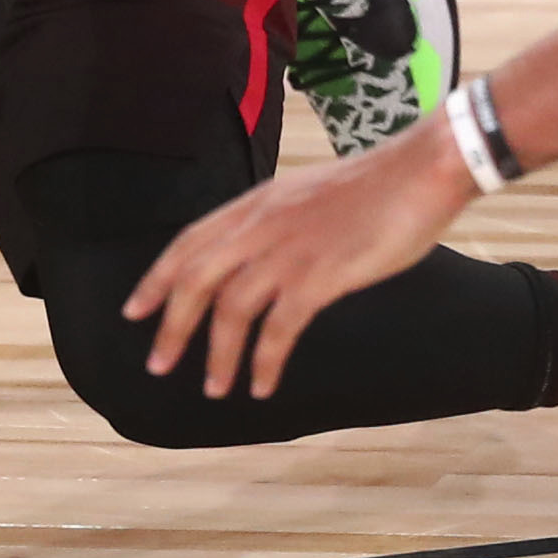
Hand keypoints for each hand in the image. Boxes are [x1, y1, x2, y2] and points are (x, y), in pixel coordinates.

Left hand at [125, 128, 477, 401]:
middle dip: (172, 326)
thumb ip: (279, 220)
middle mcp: (262, 224)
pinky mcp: (321, 275)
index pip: (189, 241)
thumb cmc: (377, 184)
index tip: (135, 310)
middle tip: (158, 365)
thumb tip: (262, 255)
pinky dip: (265, 362)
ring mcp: (289, 249)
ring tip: (214, 389)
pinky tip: (262, 385)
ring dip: (219, 355)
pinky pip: (278, 329)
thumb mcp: (309, 194)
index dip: (157, 278)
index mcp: (257, 202)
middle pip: (196, 279)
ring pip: (231, 309)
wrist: (421, 169)